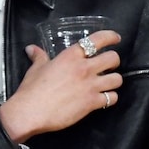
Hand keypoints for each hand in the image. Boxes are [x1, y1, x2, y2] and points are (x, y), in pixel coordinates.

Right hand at [0, 29, 122, 141]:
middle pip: (113, 58)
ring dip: (113, 81)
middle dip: (113, 62)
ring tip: (107, 83)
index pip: (98, 39)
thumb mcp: (35, 69)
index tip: (115, 38)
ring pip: (117, 79)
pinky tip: (103, 99)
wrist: (30, 112)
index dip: (110, 37)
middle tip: (108, 66)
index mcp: (71, 56)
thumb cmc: (31, 89)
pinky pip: (112, 98)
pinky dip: (110, 98)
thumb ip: (39, 57)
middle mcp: (84, 68)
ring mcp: (90, 86)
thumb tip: (32, 48)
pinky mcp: (92, 103)